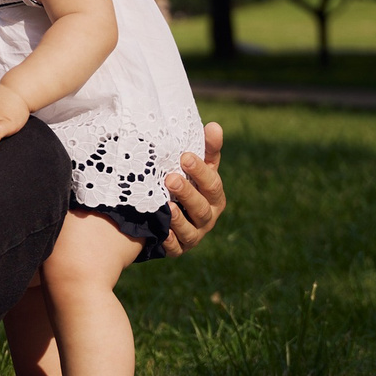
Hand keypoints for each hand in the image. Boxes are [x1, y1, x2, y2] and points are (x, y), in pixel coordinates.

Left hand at [162, 121, 225, 257]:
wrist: (167, 210)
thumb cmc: (186, 182)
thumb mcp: (196, 166)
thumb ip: (206, 148)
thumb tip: (214, 126)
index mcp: (214, 195)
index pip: (212, 184)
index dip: (200, 172)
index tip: (185, 156)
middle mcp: (207, 216)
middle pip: (202, 208)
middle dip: (188, 193)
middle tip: (170, 178)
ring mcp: (194, 234)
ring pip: (191, 231)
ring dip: (179, 219)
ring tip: (166, 205)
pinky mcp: (179, 248)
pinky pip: (175, 248)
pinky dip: (169, 241)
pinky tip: (161, 231)